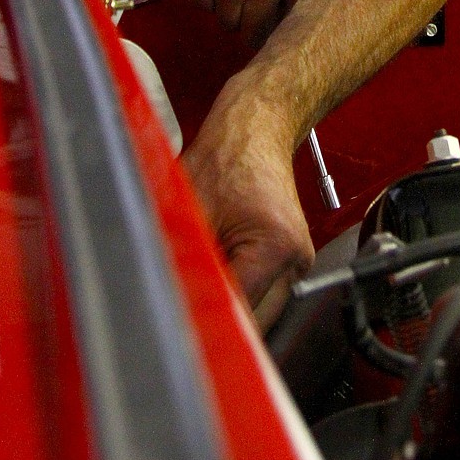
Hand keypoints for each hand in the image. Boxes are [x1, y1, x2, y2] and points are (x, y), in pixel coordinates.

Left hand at [182, 80, 314, 330]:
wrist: (255, 130)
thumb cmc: (226, 157)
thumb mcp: (191, 211)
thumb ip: (181, 262)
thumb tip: (161, 305)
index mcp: (275, 248)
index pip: (238, 312)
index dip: (204, 321)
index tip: (176, 329)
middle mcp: (296, 263)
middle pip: (254, 324)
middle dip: (218, 320)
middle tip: (181, 314)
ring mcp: (297, 267)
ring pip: (259, 315)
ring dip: (229, 308)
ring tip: (201, 284)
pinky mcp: (290, 265)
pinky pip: (261, 297)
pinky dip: (237, 293)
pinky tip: (217, 274)